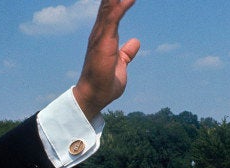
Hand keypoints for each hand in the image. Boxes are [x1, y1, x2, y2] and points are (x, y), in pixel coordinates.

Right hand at [73, 0, 139, 120]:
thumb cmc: (105, 82)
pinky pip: (113, 18)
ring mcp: (100, 36)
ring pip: (109, 6)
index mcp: (104, 35)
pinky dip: (121, 6)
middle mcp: (100, 32)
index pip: (111, 9)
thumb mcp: (120, 64)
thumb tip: (135, 43)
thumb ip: (126, 53)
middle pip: (109, 3)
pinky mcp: (103, 42)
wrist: (95, 96)